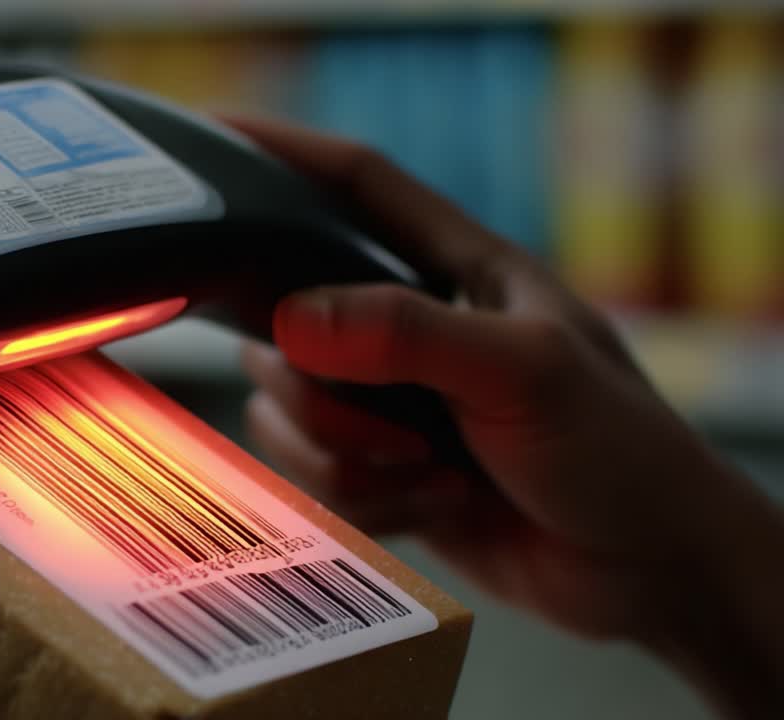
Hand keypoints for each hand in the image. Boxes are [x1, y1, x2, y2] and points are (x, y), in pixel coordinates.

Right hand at [226, 116, 783, 716]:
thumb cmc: (617, 451)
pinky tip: (435, 504)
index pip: (356, 186)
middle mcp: (408, 327)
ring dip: (346, 457)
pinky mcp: (378, 468)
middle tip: (394, 424)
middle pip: (288, 318)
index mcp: (454, 269)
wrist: (645, 572)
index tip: (211, 147)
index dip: (283, 155)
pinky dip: (366, 500)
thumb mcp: (525, 373)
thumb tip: (292, 321)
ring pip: (286, 407)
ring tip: (433, 472)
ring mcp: (387, 400)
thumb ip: (409, 334)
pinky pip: (312, 474)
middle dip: (317, 387)